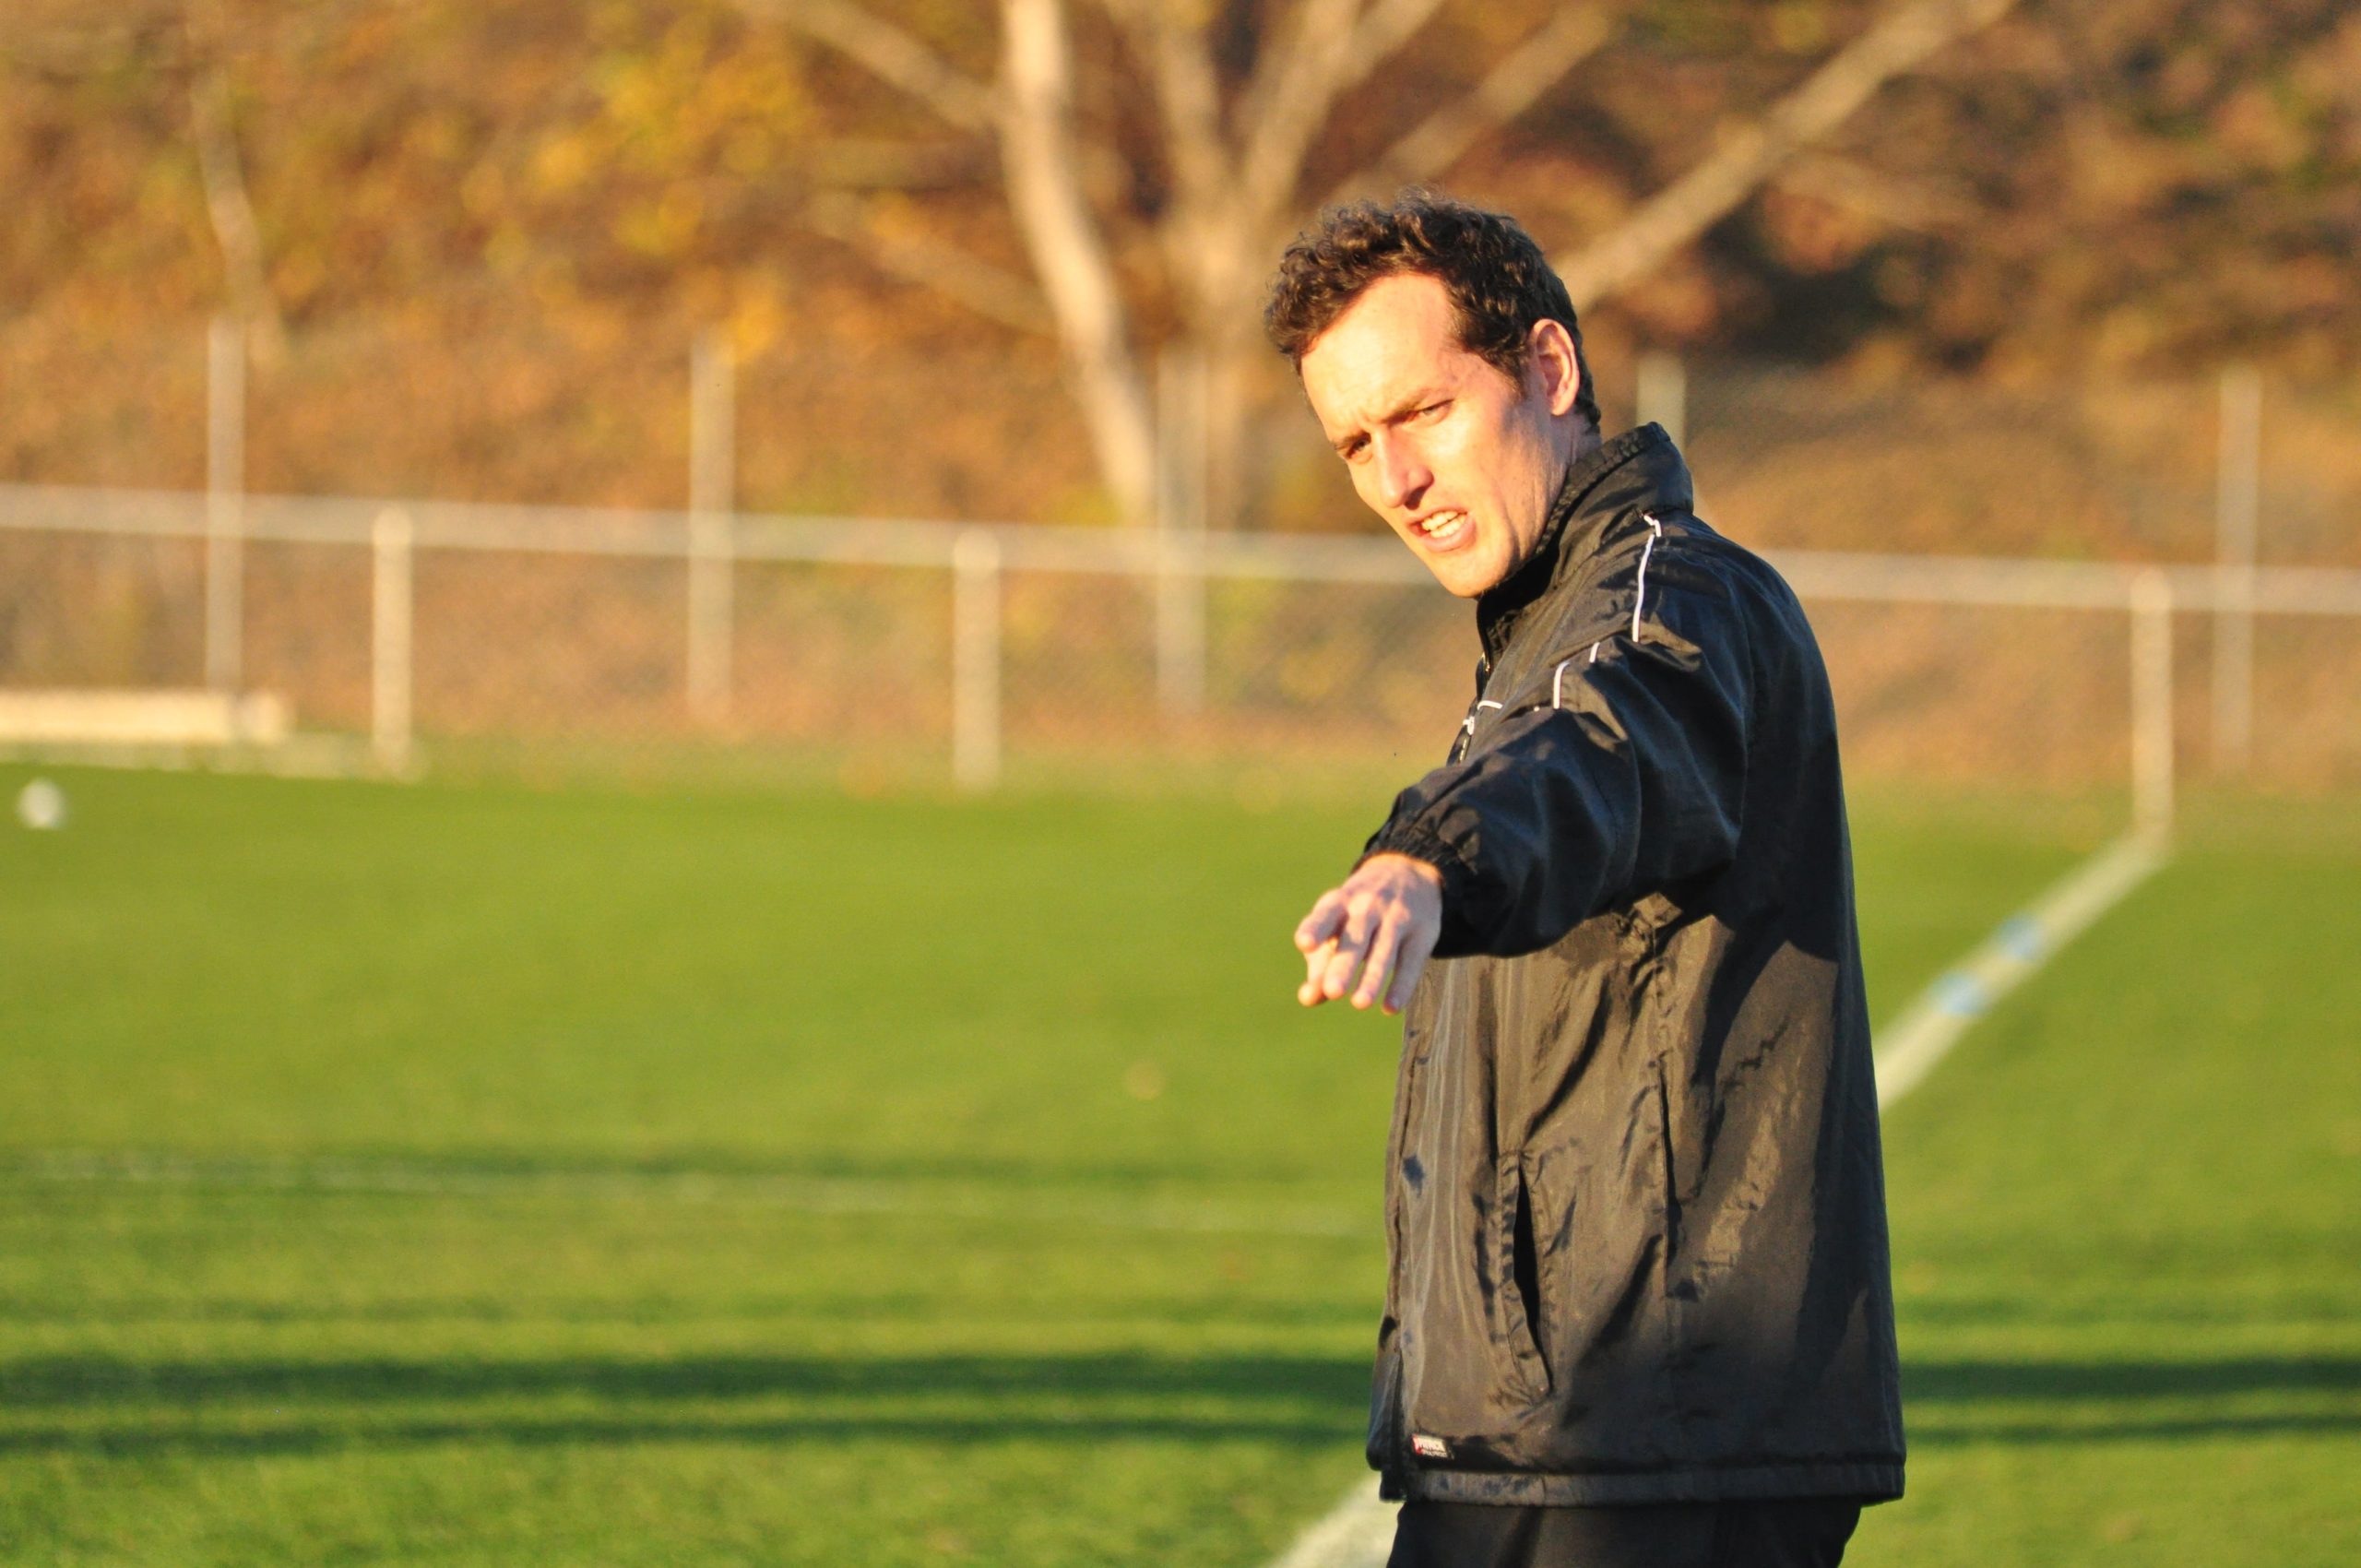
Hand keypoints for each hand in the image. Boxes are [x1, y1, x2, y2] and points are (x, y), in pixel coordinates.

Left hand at [1294, 854, 1443, 1012]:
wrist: (1410, 873)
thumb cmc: (1359, 912)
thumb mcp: (1337, 925)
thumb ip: (1320, 962)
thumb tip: (1308, 998)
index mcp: (1340, 902)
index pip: (1326, 915)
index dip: (1315, 928)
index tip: (1304, 944)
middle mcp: (1368, 906)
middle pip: (1356, 937)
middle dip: (1344, 964)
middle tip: (1332, 991)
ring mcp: (1397, 918)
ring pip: (1384, 951)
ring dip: (1372, 978)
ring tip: (1359, 1003)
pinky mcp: (1423, 933)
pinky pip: (1411, 962)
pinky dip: (1402, 985)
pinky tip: (1390, 1008)